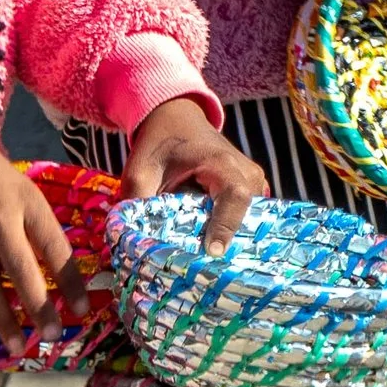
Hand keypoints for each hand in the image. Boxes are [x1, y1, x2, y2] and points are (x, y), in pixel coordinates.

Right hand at [0, 131, 88, 355]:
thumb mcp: (18, 183)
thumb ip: (32, 221)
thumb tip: (54, 264)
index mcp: (24, 200)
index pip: (55, 247)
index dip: (70, 281)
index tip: (83, 310)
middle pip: (22, 271)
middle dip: (39, 309)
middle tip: (53, 337)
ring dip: (2, 320)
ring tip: (17, 347)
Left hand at [121, 96, 267, 256]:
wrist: (176, 119)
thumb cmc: (158, 144)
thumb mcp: (140, 171)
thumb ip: (137, 204)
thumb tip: (132, 243)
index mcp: (221, 162)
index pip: (234, 197)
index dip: (226, 226)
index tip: (212, 252)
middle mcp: (246, 172)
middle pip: (245, 215)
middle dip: (227, 241)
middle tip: (204, 267)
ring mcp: (254, 182)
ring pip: (249, 220)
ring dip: (230, 238)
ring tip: (208, 260)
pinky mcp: (253, 191)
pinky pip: (248, 217)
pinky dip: (232, 231)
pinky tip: (213, 246)